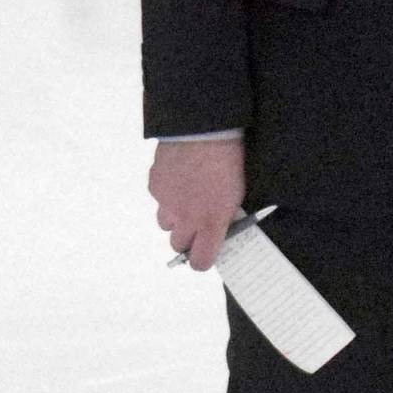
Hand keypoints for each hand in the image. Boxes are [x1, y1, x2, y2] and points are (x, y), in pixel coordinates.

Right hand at [150, 137, 245, 271]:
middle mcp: (186, 218)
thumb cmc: (227, 161)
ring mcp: (167, 202)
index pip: (200, 261)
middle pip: (177, 245)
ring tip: (186, 197)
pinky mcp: (155, 185)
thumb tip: (221, 228)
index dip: (201, 260)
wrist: (204, 132)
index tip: (205, 253)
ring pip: (164, 223)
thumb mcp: (237, 195)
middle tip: (195, 223)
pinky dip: (166, 193)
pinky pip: (158, 198)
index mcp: (211, 223)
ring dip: (174, 216)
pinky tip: (178, 178)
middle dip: (186, 238)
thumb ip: (225, 217)